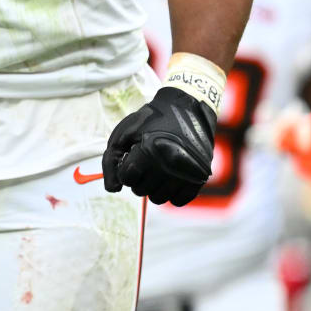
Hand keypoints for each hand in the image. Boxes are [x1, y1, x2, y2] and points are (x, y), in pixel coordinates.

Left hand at [103, 86, 215, 205]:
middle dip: (137, 178)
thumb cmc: (150, 122)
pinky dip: (170, 193)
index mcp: (150, 149)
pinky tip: (169, 178)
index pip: (127, 179)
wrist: (186, 109)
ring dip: (152, 187)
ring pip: (158, 198)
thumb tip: (113, 189)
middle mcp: (171, 162)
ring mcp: (187, 171)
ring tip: (156, 169)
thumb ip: (111, 162)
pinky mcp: (200, 177)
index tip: (131, 158)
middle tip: (144, 162)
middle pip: (141, 191)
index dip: (125, 170)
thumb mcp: (123, 134)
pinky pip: (177, 201)